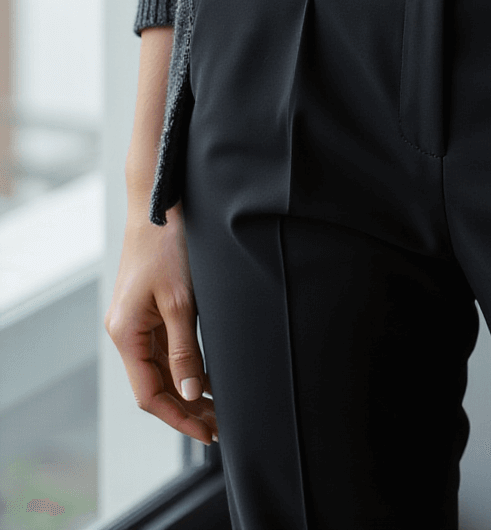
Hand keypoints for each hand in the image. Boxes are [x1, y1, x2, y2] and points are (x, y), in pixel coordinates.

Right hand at [104, 200, 218, 446]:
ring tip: (219, 407)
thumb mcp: (181, 300)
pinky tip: (207, 377)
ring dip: (188, 389)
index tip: (207, 432)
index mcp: (126, 334)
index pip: (149, 394)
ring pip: (162, 369)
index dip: (178, 418)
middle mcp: (126, 332)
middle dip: (186, 408)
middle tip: (221, 426)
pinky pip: (165, 349)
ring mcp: (137, 321)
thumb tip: (189, 394)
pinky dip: (186, 365)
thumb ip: (185, 349)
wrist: (159, 202)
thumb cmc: (167, 245)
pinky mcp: (149, 309)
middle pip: (155, 385)